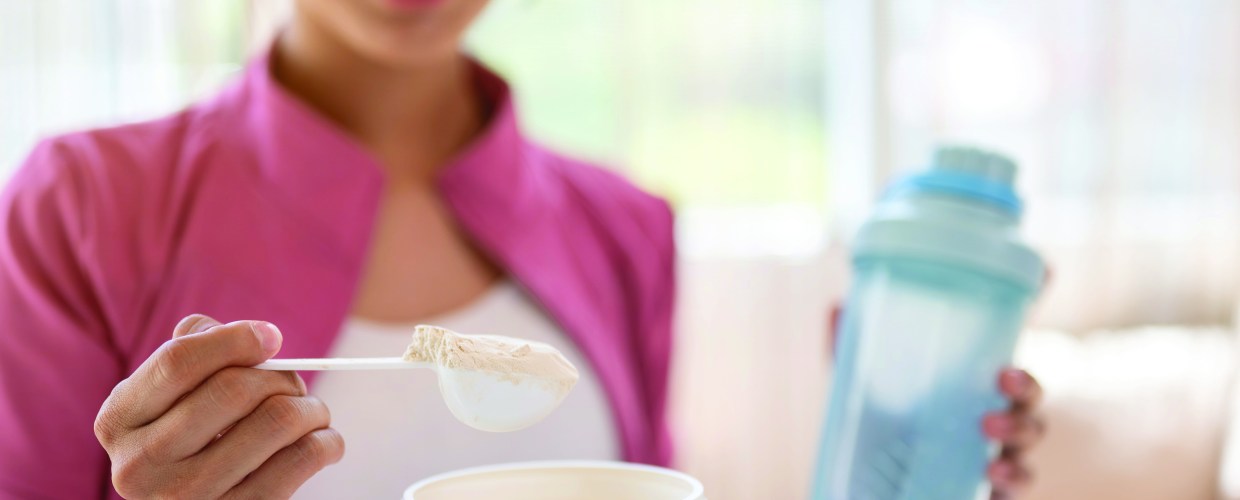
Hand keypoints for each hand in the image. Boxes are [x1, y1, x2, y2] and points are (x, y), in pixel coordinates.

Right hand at [94, 315, 343, 498]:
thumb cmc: (191, 439)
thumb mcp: (171, 398)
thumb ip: (196, 349)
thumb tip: (255, 335)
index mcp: (119, 420)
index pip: (178, 362)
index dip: (235, 340)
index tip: (272, 337)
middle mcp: (142, 463)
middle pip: (233, 389)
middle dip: (280, 377)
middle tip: (294, 385)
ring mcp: (187, 497)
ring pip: (277, 420)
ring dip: (310, 408)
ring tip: (311, 413)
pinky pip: (302, 458)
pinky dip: (326, 441)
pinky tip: (322, 441)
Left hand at [826, 305, 1045, 496]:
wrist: (865, 479)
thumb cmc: (881, 420)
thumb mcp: (863, 385)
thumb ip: (854, 348)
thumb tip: (837, 306)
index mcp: (975, 395)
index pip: (1016, 383)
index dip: (1022, 380)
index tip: (1004, 374)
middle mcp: (993, 430)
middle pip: (1030, 416)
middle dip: (1022, 409)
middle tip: (993, 406)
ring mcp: (992, 466)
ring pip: (1025, 460)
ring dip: (1017, 453)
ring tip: (991, 451)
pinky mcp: (985, 495)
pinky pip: (1010, 496)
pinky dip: (1009, 488)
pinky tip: (992, 482)